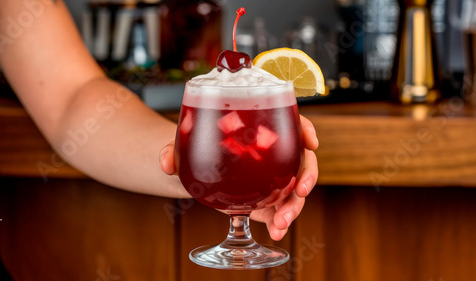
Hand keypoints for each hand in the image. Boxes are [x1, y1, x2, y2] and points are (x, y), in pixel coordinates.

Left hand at [160, 115, 318, 240]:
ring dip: (294, 206)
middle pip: (301, 159)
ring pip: (295, 188)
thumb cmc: (196, 147)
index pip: (291, 123)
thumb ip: (174, 150)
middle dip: (306, 176)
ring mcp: (272, 177)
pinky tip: (275, 232)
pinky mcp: (266, 198)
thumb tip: (166, 163)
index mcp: (260, 128)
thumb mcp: (185, 144)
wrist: (194, 169)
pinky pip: (281, 208)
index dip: (305, 130)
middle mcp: (273, 153)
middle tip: (298, 192)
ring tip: (280, 224)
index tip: (310, 141)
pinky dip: (281, 221)